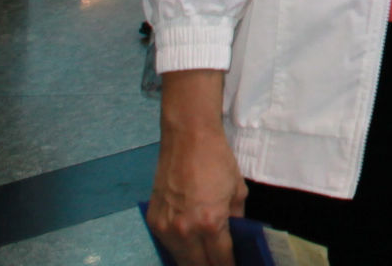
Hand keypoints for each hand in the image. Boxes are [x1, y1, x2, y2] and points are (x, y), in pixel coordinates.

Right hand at [149, 72, 246, 265]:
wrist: (188, 138)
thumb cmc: (217, 161)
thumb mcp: (237, 190)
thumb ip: (236, 218)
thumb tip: (234, 235)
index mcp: (210, 223)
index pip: (220, 258)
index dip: (228, 265)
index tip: (233, 265)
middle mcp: (185, 231)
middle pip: (198, 264)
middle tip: (220, 262)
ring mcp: (166, 228)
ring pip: (180, 258)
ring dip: (194, 260)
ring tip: (206, 258)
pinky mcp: (153, 221)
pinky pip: (167, 245)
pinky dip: (179, 248)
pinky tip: (190, 245)